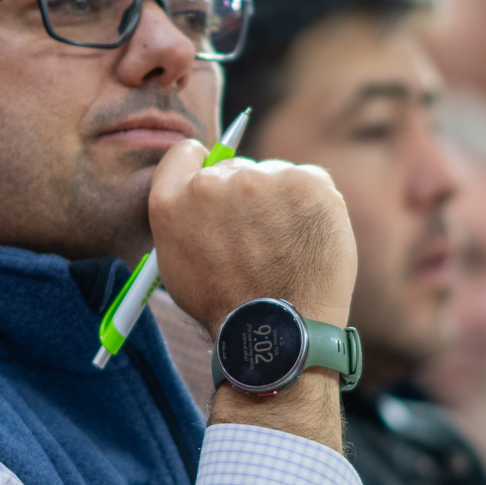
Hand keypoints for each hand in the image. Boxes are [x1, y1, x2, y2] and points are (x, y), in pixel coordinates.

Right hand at [148, 140, 356, 342]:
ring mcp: (260, 179)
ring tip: (285, 247)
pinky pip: (310, 180)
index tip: (219, 187)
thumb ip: (183, 218)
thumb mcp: (178, 264)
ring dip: (280, 200)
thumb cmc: (229, 305)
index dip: (202, 167)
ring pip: (274, 174)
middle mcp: (212, 183)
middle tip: (258, 238)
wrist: (279, 330)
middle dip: (246, 195)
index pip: (185, 154)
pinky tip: (308, 239)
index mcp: (172, 201)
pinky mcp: (305, 182)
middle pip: (235, 167)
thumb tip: (198, 189)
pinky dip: (312, 204)